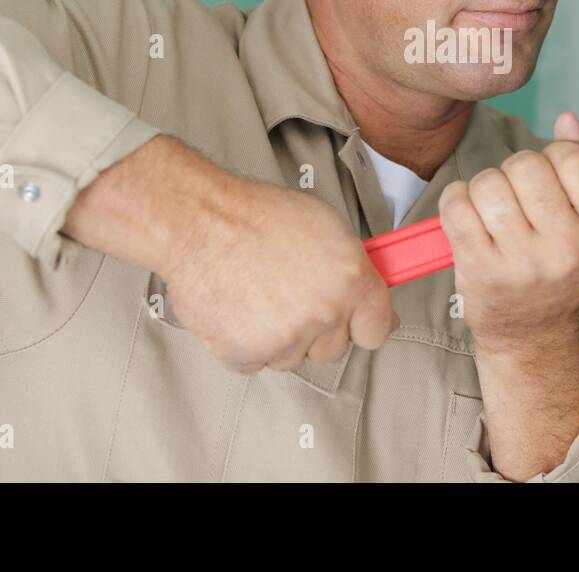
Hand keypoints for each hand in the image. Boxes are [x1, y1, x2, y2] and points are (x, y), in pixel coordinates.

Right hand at [66, 135, 396, 373]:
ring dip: (281, 337)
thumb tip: (370, 298)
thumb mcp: (327, 227)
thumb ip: (355, 269)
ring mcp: (285, 338)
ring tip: (259, 293)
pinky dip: (248, 343)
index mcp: (351, 279)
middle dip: (318, 329)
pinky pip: (258, 363)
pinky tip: (239, 307)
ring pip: (294, 358)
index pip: (378, 330)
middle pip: (334, 349)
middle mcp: (324, 312)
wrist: (200, 222)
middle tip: (292, 295)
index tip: (356, 320)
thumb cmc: (258, 216)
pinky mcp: (247, 354)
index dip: (364, 323)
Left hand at [437, 111, 578, 355]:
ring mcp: (523, 264)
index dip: (557, 155)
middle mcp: (569, 250)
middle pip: (526, 165)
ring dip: (484, 188)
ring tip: (494, 212)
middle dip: (515, 171)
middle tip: (520, 199)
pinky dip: (455, 202)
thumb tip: (568, 121)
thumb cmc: (561, 264)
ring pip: (488, 183)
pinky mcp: (481, 271)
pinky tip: (468, 218)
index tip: (554, 176)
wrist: (534, 332)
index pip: (576, 158)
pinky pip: (456, 205)